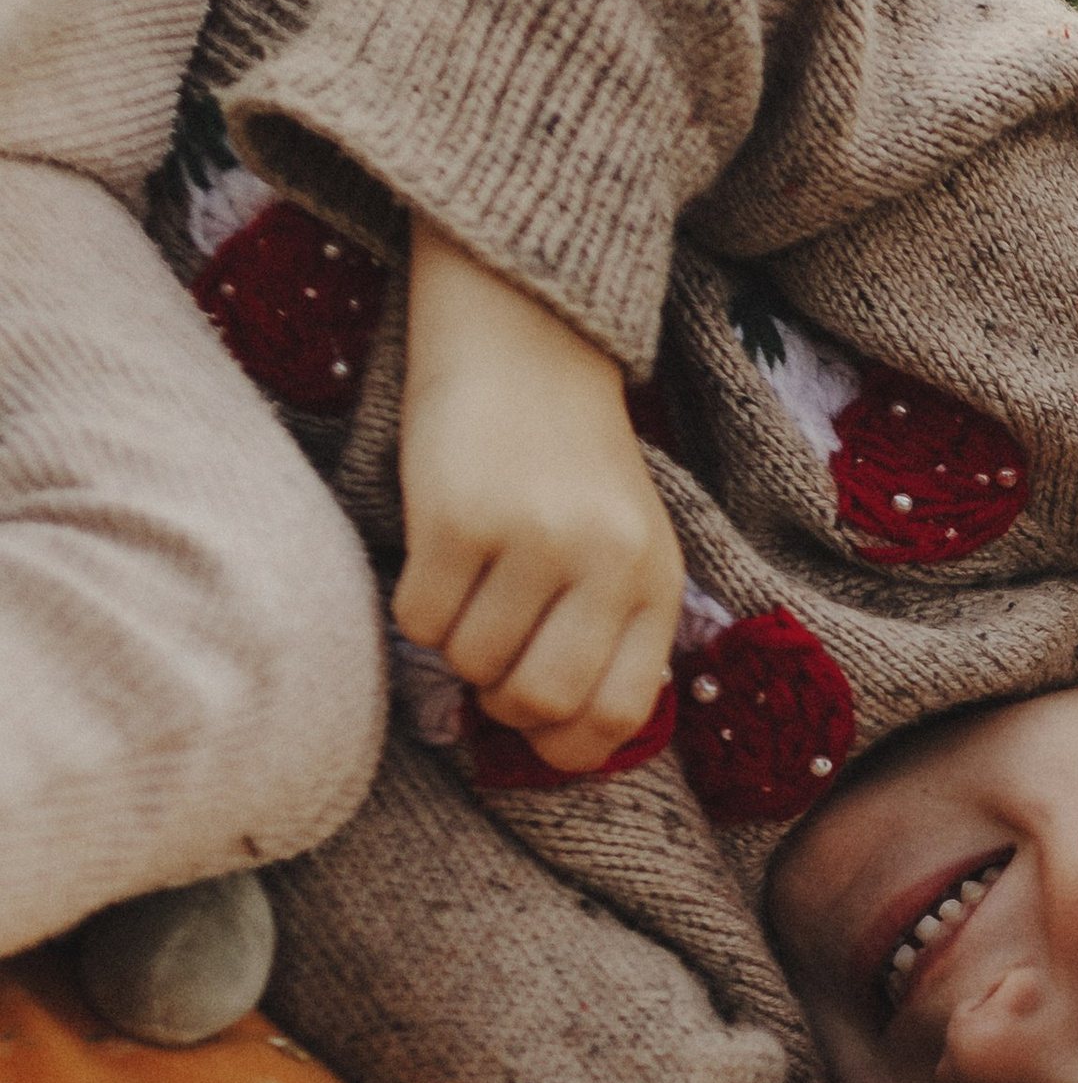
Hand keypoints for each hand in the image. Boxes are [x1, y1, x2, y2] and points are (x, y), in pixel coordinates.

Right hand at [394, 219, 685, 772]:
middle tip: (491, 666)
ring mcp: (530, 538)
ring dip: (457, 649)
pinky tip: (437, 563)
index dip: (569, 746)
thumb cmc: (570, 456)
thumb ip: (613, 628)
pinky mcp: (455, 515)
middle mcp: (603, 562)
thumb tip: (566, 740)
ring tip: (471, 592)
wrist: (524, 337)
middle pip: (539, 701)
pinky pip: (421, 620)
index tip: (538, 736)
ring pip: (472, 663)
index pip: (620, 710)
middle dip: (503, 704)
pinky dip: (417, 611)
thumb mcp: (626, 540)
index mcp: (654, 577)